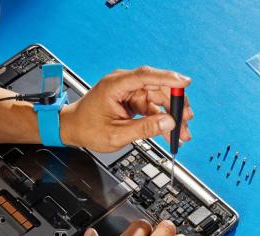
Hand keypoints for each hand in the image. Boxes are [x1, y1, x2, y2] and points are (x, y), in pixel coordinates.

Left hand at [59, 66, 194, 151]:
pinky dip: (162, 119)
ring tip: (182, 133)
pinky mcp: (133, 101)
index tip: (185, 82)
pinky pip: (153, 107)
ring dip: (172, 115)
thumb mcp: (117, 135)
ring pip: (158, 99)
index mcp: (115, 85)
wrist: (73, 129)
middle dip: (175, 105)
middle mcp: (124, 84)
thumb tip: (169, 123)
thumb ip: (144, 129)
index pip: (145, 76)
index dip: (168, 78)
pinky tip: (171, 131)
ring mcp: (129, 92)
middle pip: (157, 87)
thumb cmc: (87, 128)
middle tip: (187, 120)